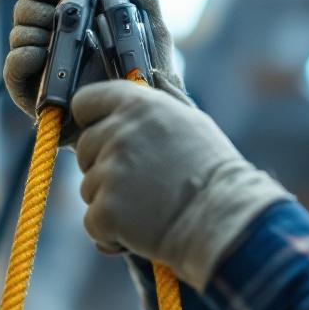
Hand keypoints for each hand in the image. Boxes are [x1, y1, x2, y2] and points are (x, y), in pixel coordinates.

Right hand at [4, 0, 191, 136]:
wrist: (133, 120)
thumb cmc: (142, 76)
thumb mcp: (152, 35)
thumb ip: (145, 1)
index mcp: (74, 16)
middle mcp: (51, 35)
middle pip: (25, 4)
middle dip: (39, 1)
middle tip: (62, 10)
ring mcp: (39, 61)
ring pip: (19, 30)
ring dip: (35, 26)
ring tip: (57, 36)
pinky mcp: (29, 88)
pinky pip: (14, 64)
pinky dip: (24, 54)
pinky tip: (42, 54)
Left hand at [72, 80, 292, 289]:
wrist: (223, 219)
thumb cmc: (214, 172)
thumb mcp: (193, 122)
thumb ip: (163, 102)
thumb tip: (154, 77)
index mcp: (139, 105)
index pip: (86, 101)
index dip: (91, 120)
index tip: (100, 134)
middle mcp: (120, 133)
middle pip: (85, 148)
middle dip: (104, 166)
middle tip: (141, 182)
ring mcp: (110, 172)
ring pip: (89, 187)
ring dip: (110, 201)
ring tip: (148, 207)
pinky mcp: (105, 209)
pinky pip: (92, 221)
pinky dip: (110, 232)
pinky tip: (140, 231)